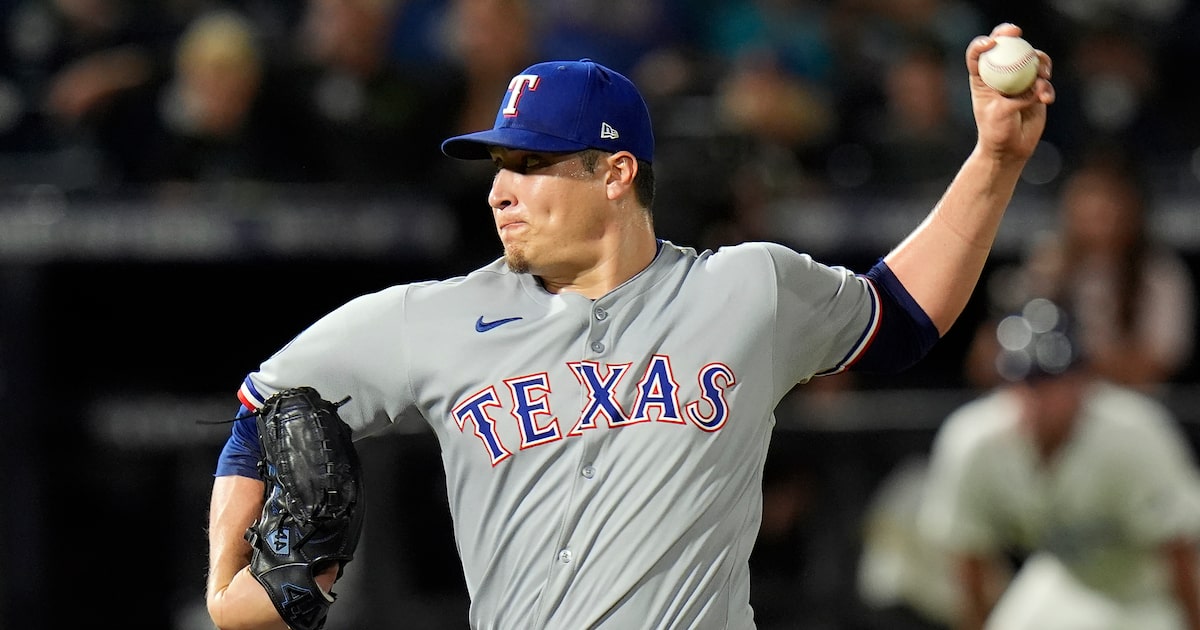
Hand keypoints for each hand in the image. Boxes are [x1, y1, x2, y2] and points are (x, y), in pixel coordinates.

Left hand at [966, 24, 1054, 162]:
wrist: (1010, 149)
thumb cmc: (997, 132)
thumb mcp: (1001, 114)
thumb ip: (1016, 98)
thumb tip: (1034, 87)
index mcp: (982, 79)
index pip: (978, 55)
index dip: (981, 44)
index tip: (991, 42)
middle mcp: (1000, 75)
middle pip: (1006, 47)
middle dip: (1011, 36)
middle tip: (1018, 32)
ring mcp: (1019, 80)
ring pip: (1031, 59)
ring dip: (1039, 62)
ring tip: (1042, 76)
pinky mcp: (1035, 90)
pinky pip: (1044, 81)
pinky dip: (1047, 87)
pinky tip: (1046, 99)